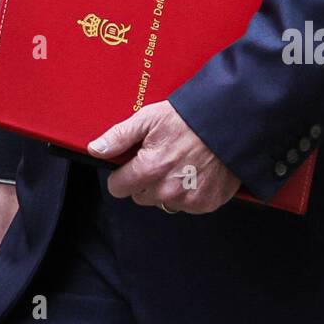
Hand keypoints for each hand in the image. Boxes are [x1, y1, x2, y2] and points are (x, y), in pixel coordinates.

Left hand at [88, 100, 240, 214]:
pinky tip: (195, 172)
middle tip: (161, 158)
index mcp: (149, 169)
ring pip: (163, 202)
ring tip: (180, 164)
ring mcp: (188, 200)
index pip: (118, 188)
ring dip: (167, 188)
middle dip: (145, 180)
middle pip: (140, 196)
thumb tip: (95, 149)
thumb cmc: (188, 118)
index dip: (122, 174)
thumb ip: (119, 136)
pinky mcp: (206, 203)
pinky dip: (188, 192)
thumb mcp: (149, 118)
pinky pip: (186, 205)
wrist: (228, 122)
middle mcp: (167, 190)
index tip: (132, 164)